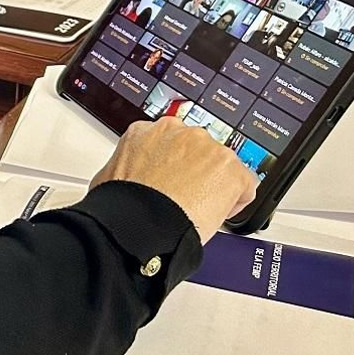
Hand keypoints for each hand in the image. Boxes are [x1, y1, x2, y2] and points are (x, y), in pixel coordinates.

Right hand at [89, 116, 258, 244]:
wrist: (141, 223)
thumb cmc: (122, 204)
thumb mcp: (109, 176)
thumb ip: (126, 167)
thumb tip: (122, 180)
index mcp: (148, 131)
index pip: (170, 142)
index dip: (172, 165)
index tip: (172, 179)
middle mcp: (180, 132)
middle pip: (198, 150)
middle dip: (194, 171)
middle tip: (184, 196)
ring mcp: (207, 147)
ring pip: (221, 166)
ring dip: (214, 184)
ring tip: (198, 208)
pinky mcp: (230, 168)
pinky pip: (244, 185)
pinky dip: (236, 200)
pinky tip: (218, 214)